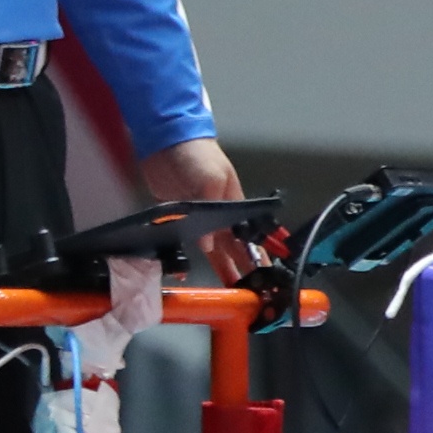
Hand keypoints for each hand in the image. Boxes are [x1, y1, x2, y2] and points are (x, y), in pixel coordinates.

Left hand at [135, 140, 247, 280]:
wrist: (166, 141)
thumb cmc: (198, 156)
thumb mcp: (212, 178)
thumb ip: (213, 209)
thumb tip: (210, 244)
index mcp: (235, 205)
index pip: (250, 236)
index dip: (259, 255)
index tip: (265, 276)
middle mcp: (219, 215)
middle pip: (233, 246)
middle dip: (243, 267)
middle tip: (249, 291)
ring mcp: (198, 217)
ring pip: (212, 247)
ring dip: (220, 266)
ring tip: (228, 287)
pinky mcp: (177, 216)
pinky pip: (184, 241)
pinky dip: (186, 255)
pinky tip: (185, 269)